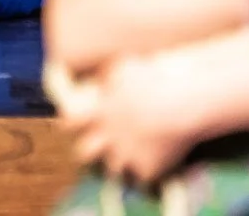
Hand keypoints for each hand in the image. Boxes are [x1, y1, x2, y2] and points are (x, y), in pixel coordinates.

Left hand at [61, 51, 210, 185]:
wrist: (178, 102)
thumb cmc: (152, 78)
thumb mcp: (123, 69)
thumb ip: (108, 80)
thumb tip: (102, 84)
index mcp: (98, 111)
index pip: (70, 121)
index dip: (70, 122)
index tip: (73, 122)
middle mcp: (108, 136)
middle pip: (84, 153)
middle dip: (88, 150)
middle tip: (96, 146)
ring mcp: (127, 155)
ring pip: (113, 169)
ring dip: (118, 164)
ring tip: (126, 158)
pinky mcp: (148, 168)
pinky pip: (143, 178)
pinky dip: (147, 172)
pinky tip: (153, 165)